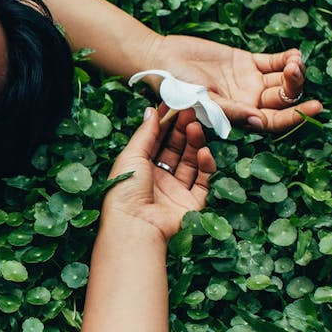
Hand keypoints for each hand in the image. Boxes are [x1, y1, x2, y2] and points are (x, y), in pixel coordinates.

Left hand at [103, 106, 215, 239]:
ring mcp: (175, 192)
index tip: (176, 104)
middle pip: (175, 149)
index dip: (166, 123)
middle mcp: (157, 179)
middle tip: (191, 112)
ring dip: (194, 144)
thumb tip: (152, 109)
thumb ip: (145, 133)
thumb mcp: (131, 156)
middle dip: (182, 130)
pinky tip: (204, 152)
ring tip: (196, 128)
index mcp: (139, 168)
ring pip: (190, 163)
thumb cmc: (126, 190)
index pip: (156, 140)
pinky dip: (206, 166)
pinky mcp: (191, 204)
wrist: (135, 226)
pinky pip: (203, 182)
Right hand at [149, 34, 322, 132]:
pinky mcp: (245, 62)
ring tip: (294, 61)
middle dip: (295, 88)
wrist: (160, 58)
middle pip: (282, 100)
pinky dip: (286, 59)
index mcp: (239, 116)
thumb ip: (230, 110)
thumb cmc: (174, 86)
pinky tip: (293, 55)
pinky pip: (273, 62)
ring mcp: (248, 81)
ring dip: (293, 72)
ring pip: (281, 81)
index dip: (296, 117)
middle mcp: (247, 101)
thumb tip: (260, 122)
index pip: (274, 122)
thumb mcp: (201, 100)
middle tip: (295, 72)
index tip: (314, 107)